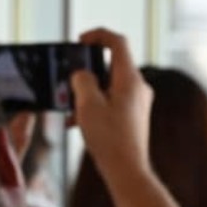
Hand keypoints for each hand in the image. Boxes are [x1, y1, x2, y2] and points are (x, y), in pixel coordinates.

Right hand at [70, 28, 153, 178]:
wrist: (127, 171)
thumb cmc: (110, 139)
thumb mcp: (87, 104)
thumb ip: (82, 81)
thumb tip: (81, 75)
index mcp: (130, 79)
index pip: (117, 42)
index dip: (97, 35)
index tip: (80, 41)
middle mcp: (137, 87)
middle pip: (110, 64)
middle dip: (86, 70)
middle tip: (68, 79)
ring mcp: (136, 102)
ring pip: (108, 85)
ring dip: (86, 92)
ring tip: (69, 106)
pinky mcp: (132, 116)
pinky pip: (110, 101)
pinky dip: (93, 105)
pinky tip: (76, 122)